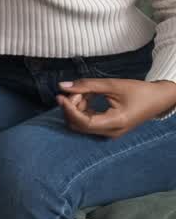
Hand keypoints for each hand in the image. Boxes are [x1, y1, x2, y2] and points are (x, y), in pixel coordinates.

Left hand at [57, 78, 175, 138]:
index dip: (68, 109)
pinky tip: (88, 96)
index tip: (60, 96)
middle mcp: (111, 132)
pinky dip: (82, 108)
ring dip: (76, 107)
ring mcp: (109, 133)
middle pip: (78, 125)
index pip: (83, 122)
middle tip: (77, 90)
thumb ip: (87, 85)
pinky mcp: (107, 129)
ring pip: (80, 123)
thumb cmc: (139, 91)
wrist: (158, 98)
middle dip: (72, 107)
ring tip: (86, 91)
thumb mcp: (113, 85)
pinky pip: (87, 121)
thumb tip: (62, 86)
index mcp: (115, 123)